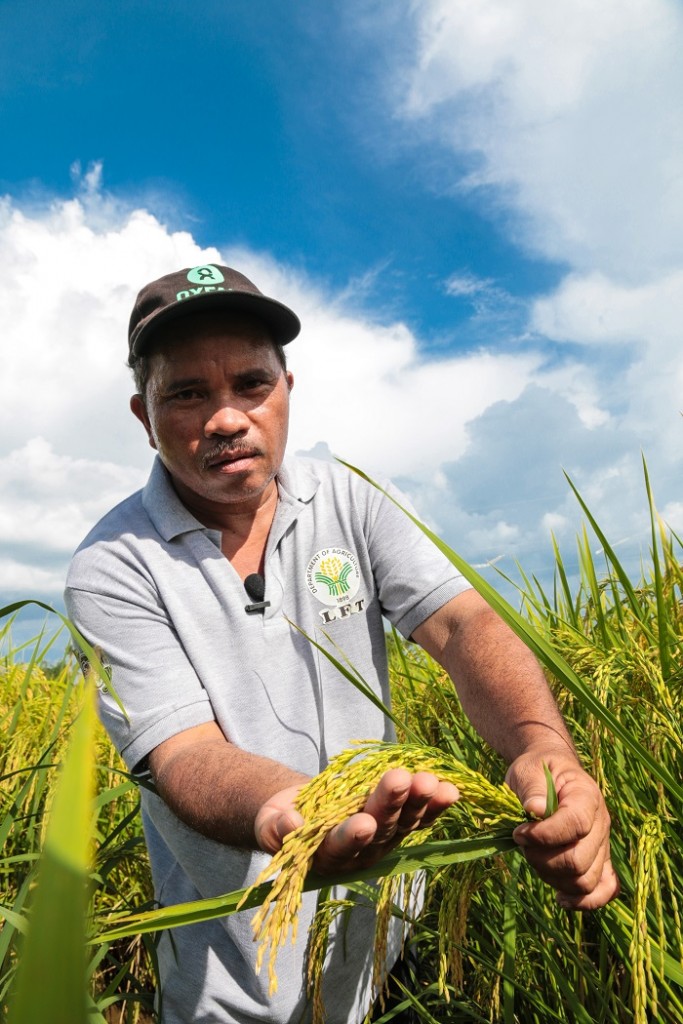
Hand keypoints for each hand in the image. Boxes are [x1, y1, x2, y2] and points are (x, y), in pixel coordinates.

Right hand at [255, 769, 458, 873]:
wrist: (304, 813)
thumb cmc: (283, 819)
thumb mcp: (271, 823)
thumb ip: (278, 828)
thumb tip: (290, 824)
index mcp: (326, 856)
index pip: (340, 848)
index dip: (351, 836)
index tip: (362, 823)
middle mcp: (360, 853)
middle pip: (378, 830)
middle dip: (391, 804)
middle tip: (401, 780)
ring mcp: (383, 839)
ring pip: (404, 822)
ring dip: (419, 801)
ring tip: (430, 780)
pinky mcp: (398, 824)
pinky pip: (420, 817)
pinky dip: (436, 805)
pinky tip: (451, 790)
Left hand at [506, 749, 619, 908]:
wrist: (552, 772)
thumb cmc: (539, 770)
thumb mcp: (528, 770)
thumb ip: (532, 788)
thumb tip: (536, 810)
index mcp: (586, 796)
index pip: (575, 824)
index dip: (544, 835)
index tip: (519, 832)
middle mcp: (601, 823)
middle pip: (580, 861)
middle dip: (543, 860)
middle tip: (522, 844)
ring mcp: (602, 846)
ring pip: (585, 881)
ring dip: (553, 877)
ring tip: (534, 857)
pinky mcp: (599, 862)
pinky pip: (603, 890)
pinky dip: (583, 901)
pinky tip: (560, 897)